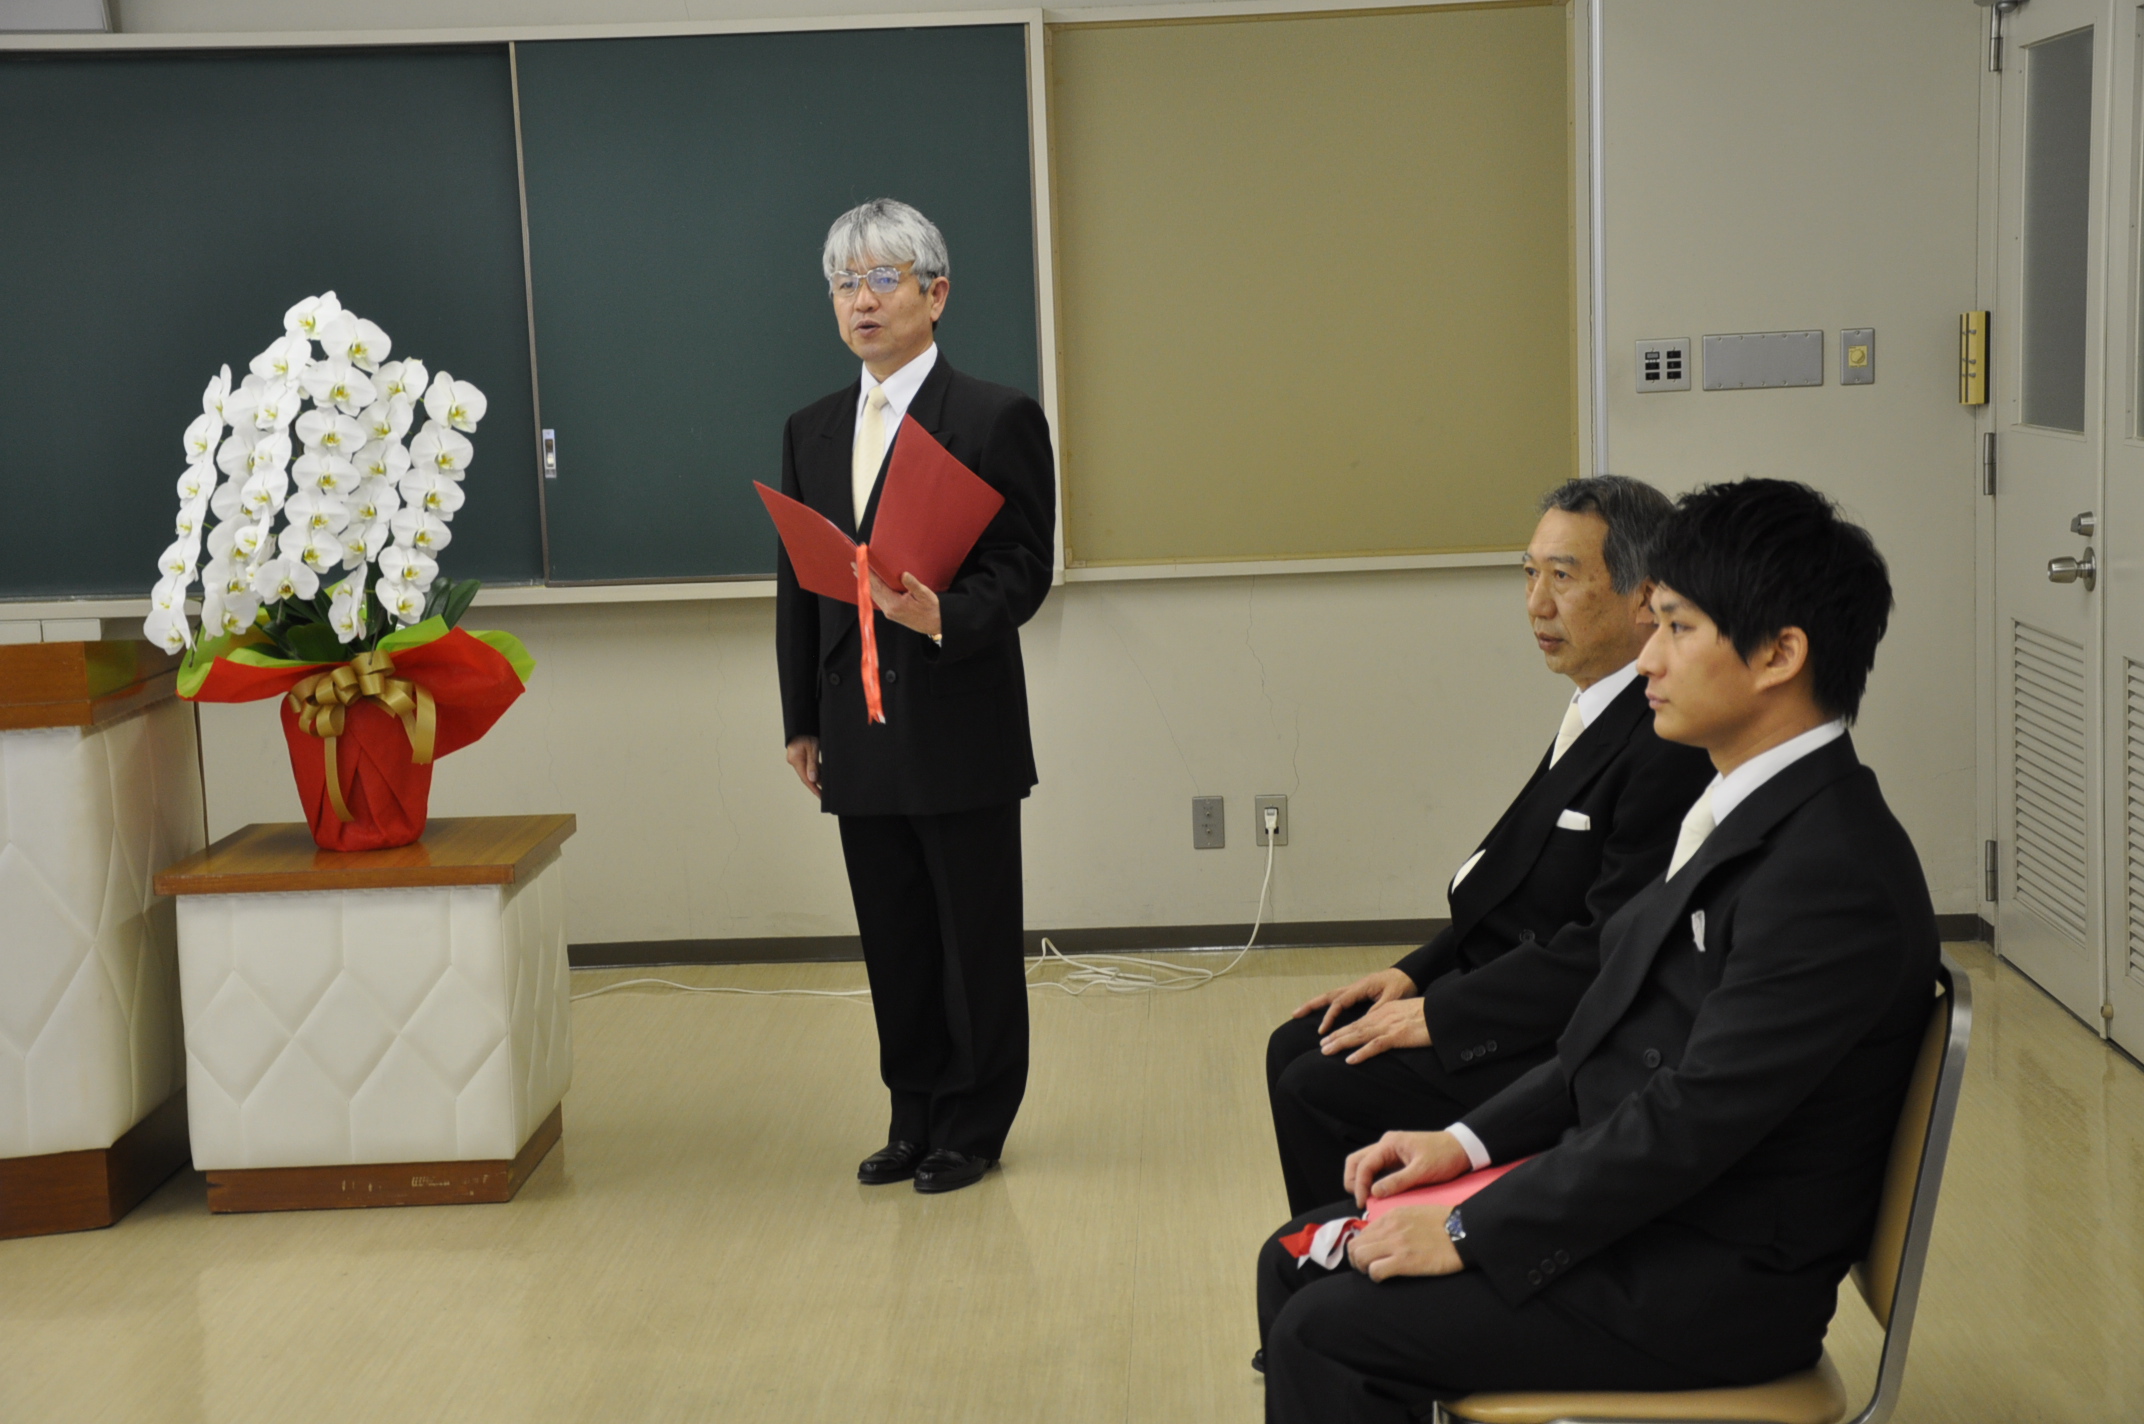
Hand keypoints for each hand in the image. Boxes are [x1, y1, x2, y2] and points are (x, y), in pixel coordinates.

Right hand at [785, 735, 820, 798]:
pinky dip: (815, 770)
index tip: (821, 796)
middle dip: (816, 784)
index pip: (805, 778)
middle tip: (826, 793)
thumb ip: (812, 764)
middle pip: (806, 776)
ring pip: (808, 771)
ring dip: (817, 777)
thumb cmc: (807, 732)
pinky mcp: (800, 755)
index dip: (813, 788)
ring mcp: (796, 758)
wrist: (802, 722)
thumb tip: (813, 780)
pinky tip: (822, 775)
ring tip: (826, 785)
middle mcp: (794, 760)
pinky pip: (808, 765)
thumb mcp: (812, 748)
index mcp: (795, 759)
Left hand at [866, 567, 942, 637]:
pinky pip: (878, 600)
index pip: (878, 586)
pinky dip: (873, 591)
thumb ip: (913, 584)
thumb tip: (903, 574)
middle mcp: (889, 609)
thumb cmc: (932, 609)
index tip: (860, 565)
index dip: (868, 574)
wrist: (937, 624)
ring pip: (874, 596)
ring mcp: (889, 612)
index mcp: (895, 604)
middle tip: (854, 565)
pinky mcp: (891, 613)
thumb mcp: (925, 594)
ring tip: (859, 574)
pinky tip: (871, 586)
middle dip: (863, 578)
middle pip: (872, 591)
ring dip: (866, 584)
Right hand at [1292, 967, 1416, 1033]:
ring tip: (1300, 1012)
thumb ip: (1378, 1009)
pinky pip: (1339, 999)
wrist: (1410, 974)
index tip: (1322, 1030)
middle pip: (1328, 996)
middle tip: (1295, 1013)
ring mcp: (1356, 989)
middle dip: (1311, 1005)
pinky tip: (1322, 1013)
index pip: (1339, 1002)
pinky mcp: (1359, 993)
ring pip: (1331, 996)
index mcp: (1361, 987)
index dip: (1329, 1016)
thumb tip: (1363, 1022)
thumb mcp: (1393, 998)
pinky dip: (1328, 1006)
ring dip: (1316, 1004)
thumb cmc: (1403, 985)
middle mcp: (1355, 987)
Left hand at [1321, 996, 1430, 1063]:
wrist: (1441, 1013)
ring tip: (1326, 1051)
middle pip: (1354, 1028)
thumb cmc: (1428, 1015)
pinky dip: (1362, 1053)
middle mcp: (1382, 1017)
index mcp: (1384, 1011)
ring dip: (1341, 1044)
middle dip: (1336, 1037)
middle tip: (1322, 1046)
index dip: (1343, 1030)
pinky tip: (1350, 1060)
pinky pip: (1375, 1046)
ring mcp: (1388, 1026)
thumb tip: (1386, 1032)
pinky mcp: (1397, 1036)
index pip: (1359, 1022)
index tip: (1330, 1037)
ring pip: (1359, 1035)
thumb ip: (1393, 1021)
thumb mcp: (1406, 1014)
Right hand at [1343, 1130, 1471, 1207]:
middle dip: (1353, 1181)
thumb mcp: (1423, 1171)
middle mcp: (1386, 1145)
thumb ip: (1398, 1181)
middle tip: (1360, 1201)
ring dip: (1361, 1181)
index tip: (1362, 1203)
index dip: (1359, 1185)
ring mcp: (1390, 1151)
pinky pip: (1376, 1169)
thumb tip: (1374, 1193)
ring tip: (1366, 1199)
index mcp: (1390, 1144)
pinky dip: (1371, 1181)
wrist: (1463, 1149)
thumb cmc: (1445, 1156)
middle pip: (1357, 1161)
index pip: (1364, 1164)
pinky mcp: (1396, 1159)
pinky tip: (1377, 1194)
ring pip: (1364, 1164)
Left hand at [1346, 1203, 1463, 1280]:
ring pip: (1360, 1258)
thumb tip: (1383, 1236)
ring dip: (1364, 1269)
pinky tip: (1386, 1277)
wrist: (1465, 1231)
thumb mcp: (1415, 1214)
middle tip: (1369, 1268)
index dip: (1362, 1248)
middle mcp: (1390, 1228)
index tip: (1370, 1257)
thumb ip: (1397, 1223)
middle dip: (1358, 1260)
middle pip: (1355, 1246)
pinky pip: (1375, 1272)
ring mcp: (1396, 1244)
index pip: (1362, 1234)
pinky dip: (1376, 1277)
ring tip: (1377, 1272)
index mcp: (1392, 1216)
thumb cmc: (1445, 1225)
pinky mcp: (1405, 1261)